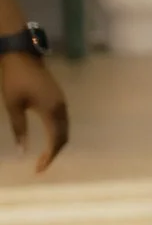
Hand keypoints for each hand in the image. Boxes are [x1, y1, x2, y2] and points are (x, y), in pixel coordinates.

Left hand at [0, 54, 66, 173]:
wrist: (22, 54)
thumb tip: (22, 152)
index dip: (49, 157)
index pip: (56, 140)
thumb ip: (19, 128)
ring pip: (65, 129)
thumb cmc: (15, 79)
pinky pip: (63, 121)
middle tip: (41, 166)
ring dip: (57, 144)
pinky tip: (48, 138)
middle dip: (55, 153)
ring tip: (45, 156)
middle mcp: (61, 108)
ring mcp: (62, 102)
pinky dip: (58, 134)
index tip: (38, 169)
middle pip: (64, 136)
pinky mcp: (58, 98)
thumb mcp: (13, 106)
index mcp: (51, 110)